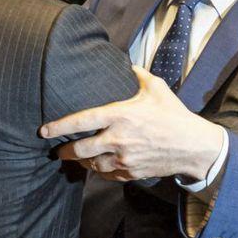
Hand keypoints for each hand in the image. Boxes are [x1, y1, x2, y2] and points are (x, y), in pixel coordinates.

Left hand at [42, 66, 223, 181]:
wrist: (194, 146)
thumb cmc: (174, 114)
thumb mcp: (156, 88)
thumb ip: (137, 74)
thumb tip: (126, 62)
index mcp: (120, 115)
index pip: (81, 121)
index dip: (59, 127)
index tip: (43, 131)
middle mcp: (118, 139)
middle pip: (80, 149)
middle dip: (65, 151)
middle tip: (57, 150)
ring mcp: (124, 158)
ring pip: (92, 165)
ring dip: (81, 162)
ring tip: (76, 157)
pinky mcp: (132, 172)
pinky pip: (107, 175)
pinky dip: (99, 171)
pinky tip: (97, 165)